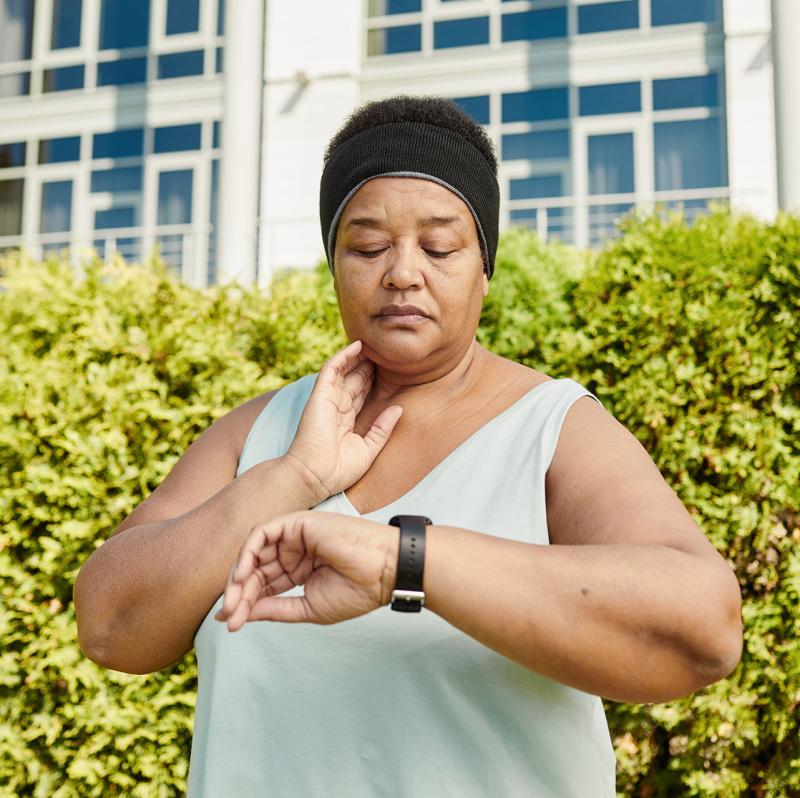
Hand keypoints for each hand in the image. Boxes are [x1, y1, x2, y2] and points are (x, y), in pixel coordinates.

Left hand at [214, 511, 397, 628]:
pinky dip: (247, 553)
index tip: (230, 624)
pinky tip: (242, 577)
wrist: (384, 571)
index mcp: (299, 570)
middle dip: (238, 593)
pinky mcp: (295, 523)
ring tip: (233, 601)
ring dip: (238, 577)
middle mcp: (293, 551)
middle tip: (228, 617)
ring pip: (254, 553)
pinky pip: (261, 534)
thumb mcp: (308, 608)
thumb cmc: (356, 591)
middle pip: (255, 570)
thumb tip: (242, 616)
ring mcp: (294, 536)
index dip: (246, 603)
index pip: (264, 585)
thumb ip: (275, 609)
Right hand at [284, 340, 401, 499]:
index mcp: (345, 421)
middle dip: (367, 366)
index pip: (360, 395)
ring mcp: (327, 400)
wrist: (315, 477)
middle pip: (354, 380)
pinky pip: (332, 369)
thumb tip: (399, 409)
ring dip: (357, 357)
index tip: (390, 369)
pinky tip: (357, 345)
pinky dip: (343, 356)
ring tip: (373, 344)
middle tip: (384, 352)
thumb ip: (382, 429)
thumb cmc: (338, 471)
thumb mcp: (368, 450)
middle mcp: (336, 408)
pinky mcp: (320, 395)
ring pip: (344, 371)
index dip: (372, 381)